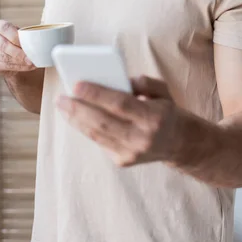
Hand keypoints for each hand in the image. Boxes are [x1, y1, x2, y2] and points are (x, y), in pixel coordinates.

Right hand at [0, 19, 35, 75]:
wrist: (14, 53)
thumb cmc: (20, 41)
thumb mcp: (24, 35)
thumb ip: (28, 35)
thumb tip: (39, 40)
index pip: (5, 28)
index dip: (16, 37)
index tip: (28, 44)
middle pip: (3, 44)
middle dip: (18, 53)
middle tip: (31, 59)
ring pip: (4, 57)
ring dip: (19, 62)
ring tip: (31, 63)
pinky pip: (4, 66)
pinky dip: (18, 67)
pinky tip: (27, 67)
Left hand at [56, 76, 184, 166]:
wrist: (180, 144)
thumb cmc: (166, 111)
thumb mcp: (163, 91)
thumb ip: (144, 82)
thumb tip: (119, 80)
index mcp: (154, 117)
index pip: (120, 104)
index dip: (97, 94)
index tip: (77, 84)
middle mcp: (142, 138)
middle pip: (103, 122)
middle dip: (78, 108)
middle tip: (61, 97)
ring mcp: (131, 153)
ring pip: (97, 134)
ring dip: (76, 120)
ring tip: (63, 106)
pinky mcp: (123, 161)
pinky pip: (100, 142)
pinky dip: (86, 128)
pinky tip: (76, 117)